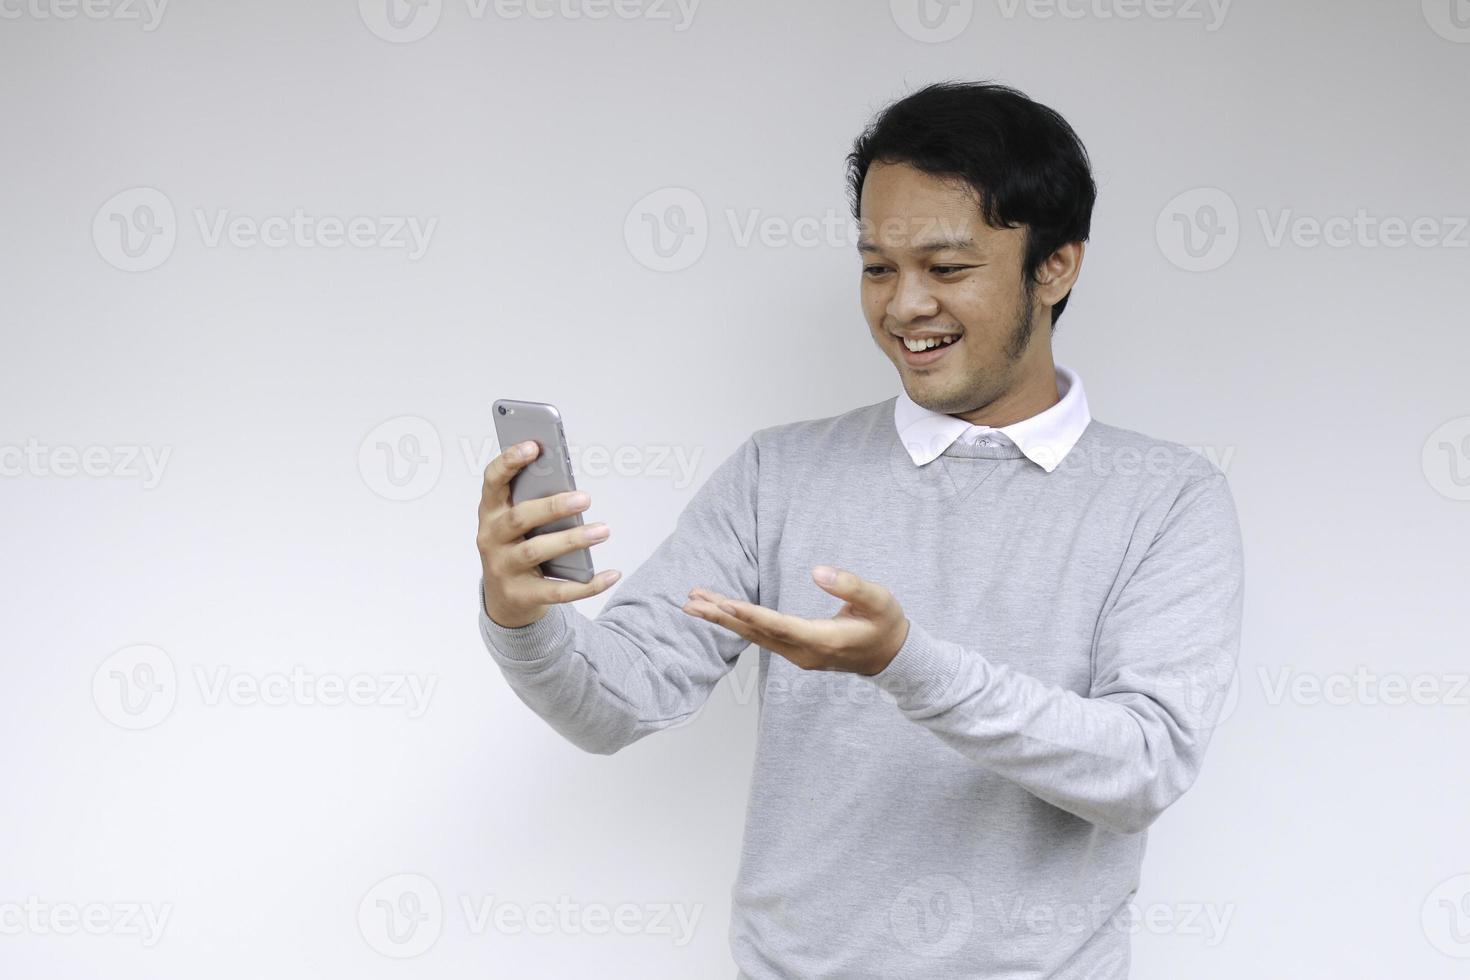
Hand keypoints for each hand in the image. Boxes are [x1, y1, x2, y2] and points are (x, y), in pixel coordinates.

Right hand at [478, 440, 621, 627]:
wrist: (505, 600)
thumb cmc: (517, 546)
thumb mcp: (518, 523)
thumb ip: (535, 501)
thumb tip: (571, 487)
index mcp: (490, 511)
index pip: (492, 480)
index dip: (509, 461)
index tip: (534, 446)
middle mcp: (491, 539)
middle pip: (519, 518)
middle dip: (552, 506)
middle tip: (585, 497)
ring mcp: (503, 569)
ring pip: (537, 551)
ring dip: (572, 540)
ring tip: (603, 530)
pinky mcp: (522, 596)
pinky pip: (558, 591)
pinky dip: (588, 584)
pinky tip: (611, 574)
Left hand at [681, 565, 909, 674]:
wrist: (892, 656)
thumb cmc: (886, 623)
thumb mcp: (879, 599)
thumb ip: (850, 585)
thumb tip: (817, 571)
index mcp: (823, 640)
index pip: (779, 625)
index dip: (750, 613)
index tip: (723, 602)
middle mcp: (804, 653)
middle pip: (756, 633)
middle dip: (721, 617)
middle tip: (690, 603)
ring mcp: (798, 656)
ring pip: (754, 637)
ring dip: (723, 620)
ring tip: (693, 605)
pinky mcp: (795, 652)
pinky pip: (760, 638)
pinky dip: (738, 624)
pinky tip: (720, 613)